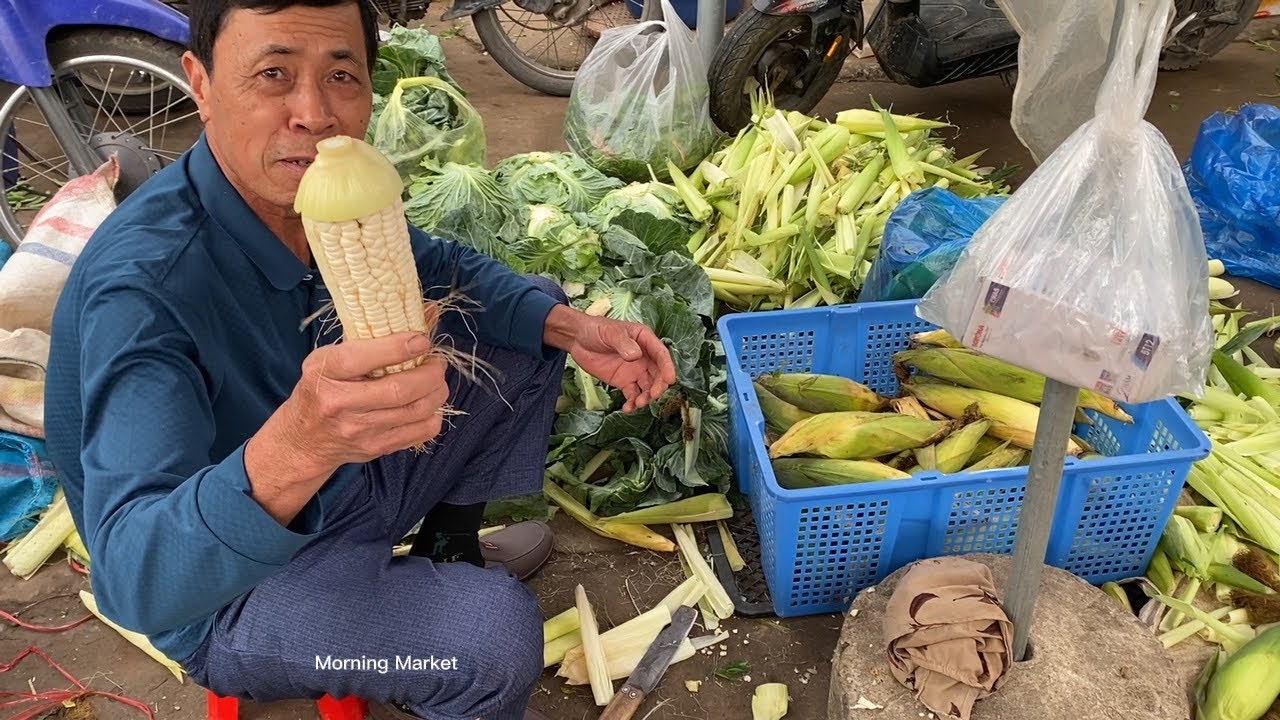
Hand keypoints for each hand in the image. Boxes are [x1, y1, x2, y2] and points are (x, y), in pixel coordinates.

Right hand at [287, 332, 449, 464]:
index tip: (421, 341)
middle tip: (437, 362)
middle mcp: (341, 403)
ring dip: (437, 391)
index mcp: (325, 372)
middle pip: (399, 390)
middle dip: (430, 373)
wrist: (305, 439)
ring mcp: (360, 430)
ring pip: (416, 410)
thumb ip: (374, 336)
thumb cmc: (322, 388)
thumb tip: (427, 313)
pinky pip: (421, 431)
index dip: (398, 348)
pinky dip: (434, 414)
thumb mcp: (332, 356)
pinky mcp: (377, 447)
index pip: (361, 359)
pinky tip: (428, 403)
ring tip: (436, 379)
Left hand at [562, 313, 677, 412]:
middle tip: (652, 396)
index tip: (670, 380)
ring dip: (646, 397)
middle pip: (658, 374)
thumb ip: (624, 343)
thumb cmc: (597, 329)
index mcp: (645, 340)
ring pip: (647, 387)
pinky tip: (628, 408)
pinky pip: (632, 394)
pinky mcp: (624, 382)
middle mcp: (644, 357)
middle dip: (658, 386)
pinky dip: (632, 403)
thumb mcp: (611, 333)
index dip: (668, 367)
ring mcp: (635, 371)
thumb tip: (636, 356)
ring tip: (637, 404)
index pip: (661, 355)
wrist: (578, 339)